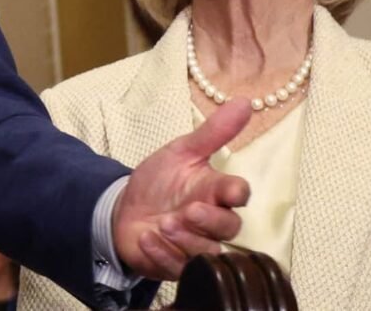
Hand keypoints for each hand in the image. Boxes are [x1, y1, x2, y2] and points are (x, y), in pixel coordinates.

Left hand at [112, 100, 253, 279]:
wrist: (125, 208)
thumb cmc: (160, 181)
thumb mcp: (181, 151)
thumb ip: (213, 132)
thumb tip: (244, 102)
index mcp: (215, 191)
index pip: (238, 194)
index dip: (237, 193)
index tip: (232, 191)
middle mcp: (211, 221)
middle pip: (229, 228)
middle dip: (210, 220)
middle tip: (188, 210)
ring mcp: (195, 244)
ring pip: (206, 251)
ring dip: (184, 238)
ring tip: (162, 224)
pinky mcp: (176, 264)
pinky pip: (177, 267)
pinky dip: (162, 253)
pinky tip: (147, 238)